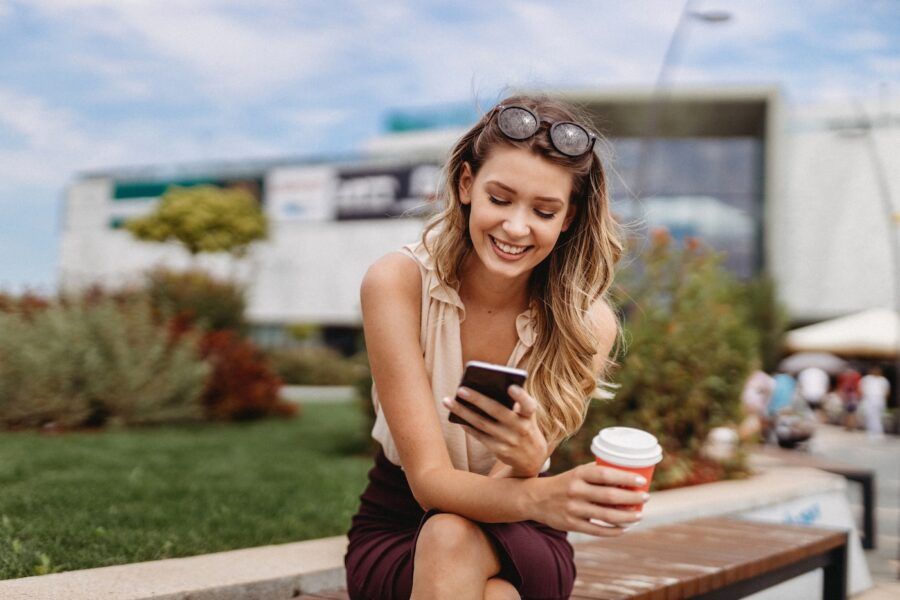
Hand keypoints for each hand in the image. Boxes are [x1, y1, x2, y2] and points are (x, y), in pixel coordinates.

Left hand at [442, 384, 547, 476]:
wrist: (532, 459)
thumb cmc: (525, 426)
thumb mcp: (527, 415)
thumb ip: (513, 403)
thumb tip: (482, 389)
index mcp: (529, 415)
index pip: (528, 405)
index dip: (520, 396)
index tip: (510, 386)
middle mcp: (521, 428)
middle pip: (497, 411)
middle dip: (477, 399)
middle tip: (460, 389)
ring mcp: (509, 441)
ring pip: (482, 423)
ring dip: (463, 412)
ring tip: (448, 401)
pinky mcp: (499, 450)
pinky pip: (479, 435)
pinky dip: (467, 426)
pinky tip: (456, 417)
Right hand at [527, 462, 647, 536]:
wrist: (535, 498)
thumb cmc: (564, 483)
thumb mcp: (577, 473)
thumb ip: (597, 473)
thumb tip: (627, 473)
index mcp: (578, 474)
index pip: (606, 474)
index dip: (626, 477)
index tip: (642, 481)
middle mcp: (575, 490)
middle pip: (610, 496)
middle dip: (631, 498)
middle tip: (645, 498)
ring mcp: (573, 509)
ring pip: (606, 515)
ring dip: (627, 516)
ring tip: (639, 515)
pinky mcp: (571, 524)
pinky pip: (597, 530)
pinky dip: (614, 530)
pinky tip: (624, 528)